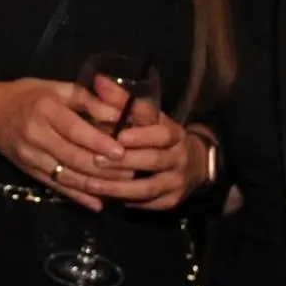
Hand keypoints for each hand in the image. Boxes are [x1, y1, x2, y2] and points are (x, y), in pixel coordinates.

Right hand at [0, 78, 132, 210]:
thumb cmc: (28, 95)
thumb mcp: (57, 88)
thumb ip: (88, 100)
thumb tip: (119, 113)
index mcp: (44, 109)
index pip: (73, 129)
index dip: (97, 141)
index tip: (121, 150)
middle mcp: (35, 135)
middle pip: (72, 156)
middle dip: (103, 167)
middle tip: (131, 171)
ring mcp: (30, 157)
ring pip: (66, 175)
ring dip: (95, 184)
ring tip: (121, 188)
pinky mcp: (29, 172)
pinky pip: (56, 187)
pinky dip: (78, 197)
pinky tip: (97, 204)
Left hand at [71, 75, 206, 209]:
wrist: (194, 164)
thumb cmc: (159, 135)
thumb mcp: (147, 117)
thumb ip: (123, 100)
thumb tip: (98, 80)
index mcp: (175, 133)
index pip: (162, 133)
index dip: (142, 135)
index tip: (119, 136)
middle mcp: (179, 157)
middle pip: (153, 160)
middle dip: (124, 162)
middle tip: (95, 160)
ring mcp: (177, 181)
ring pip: (148, 187)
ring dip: (119, 188)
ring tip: (92, 184)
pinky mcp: (171, 201)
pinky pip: (148, 205)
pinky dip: (127, 202)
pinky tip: (106, 199)